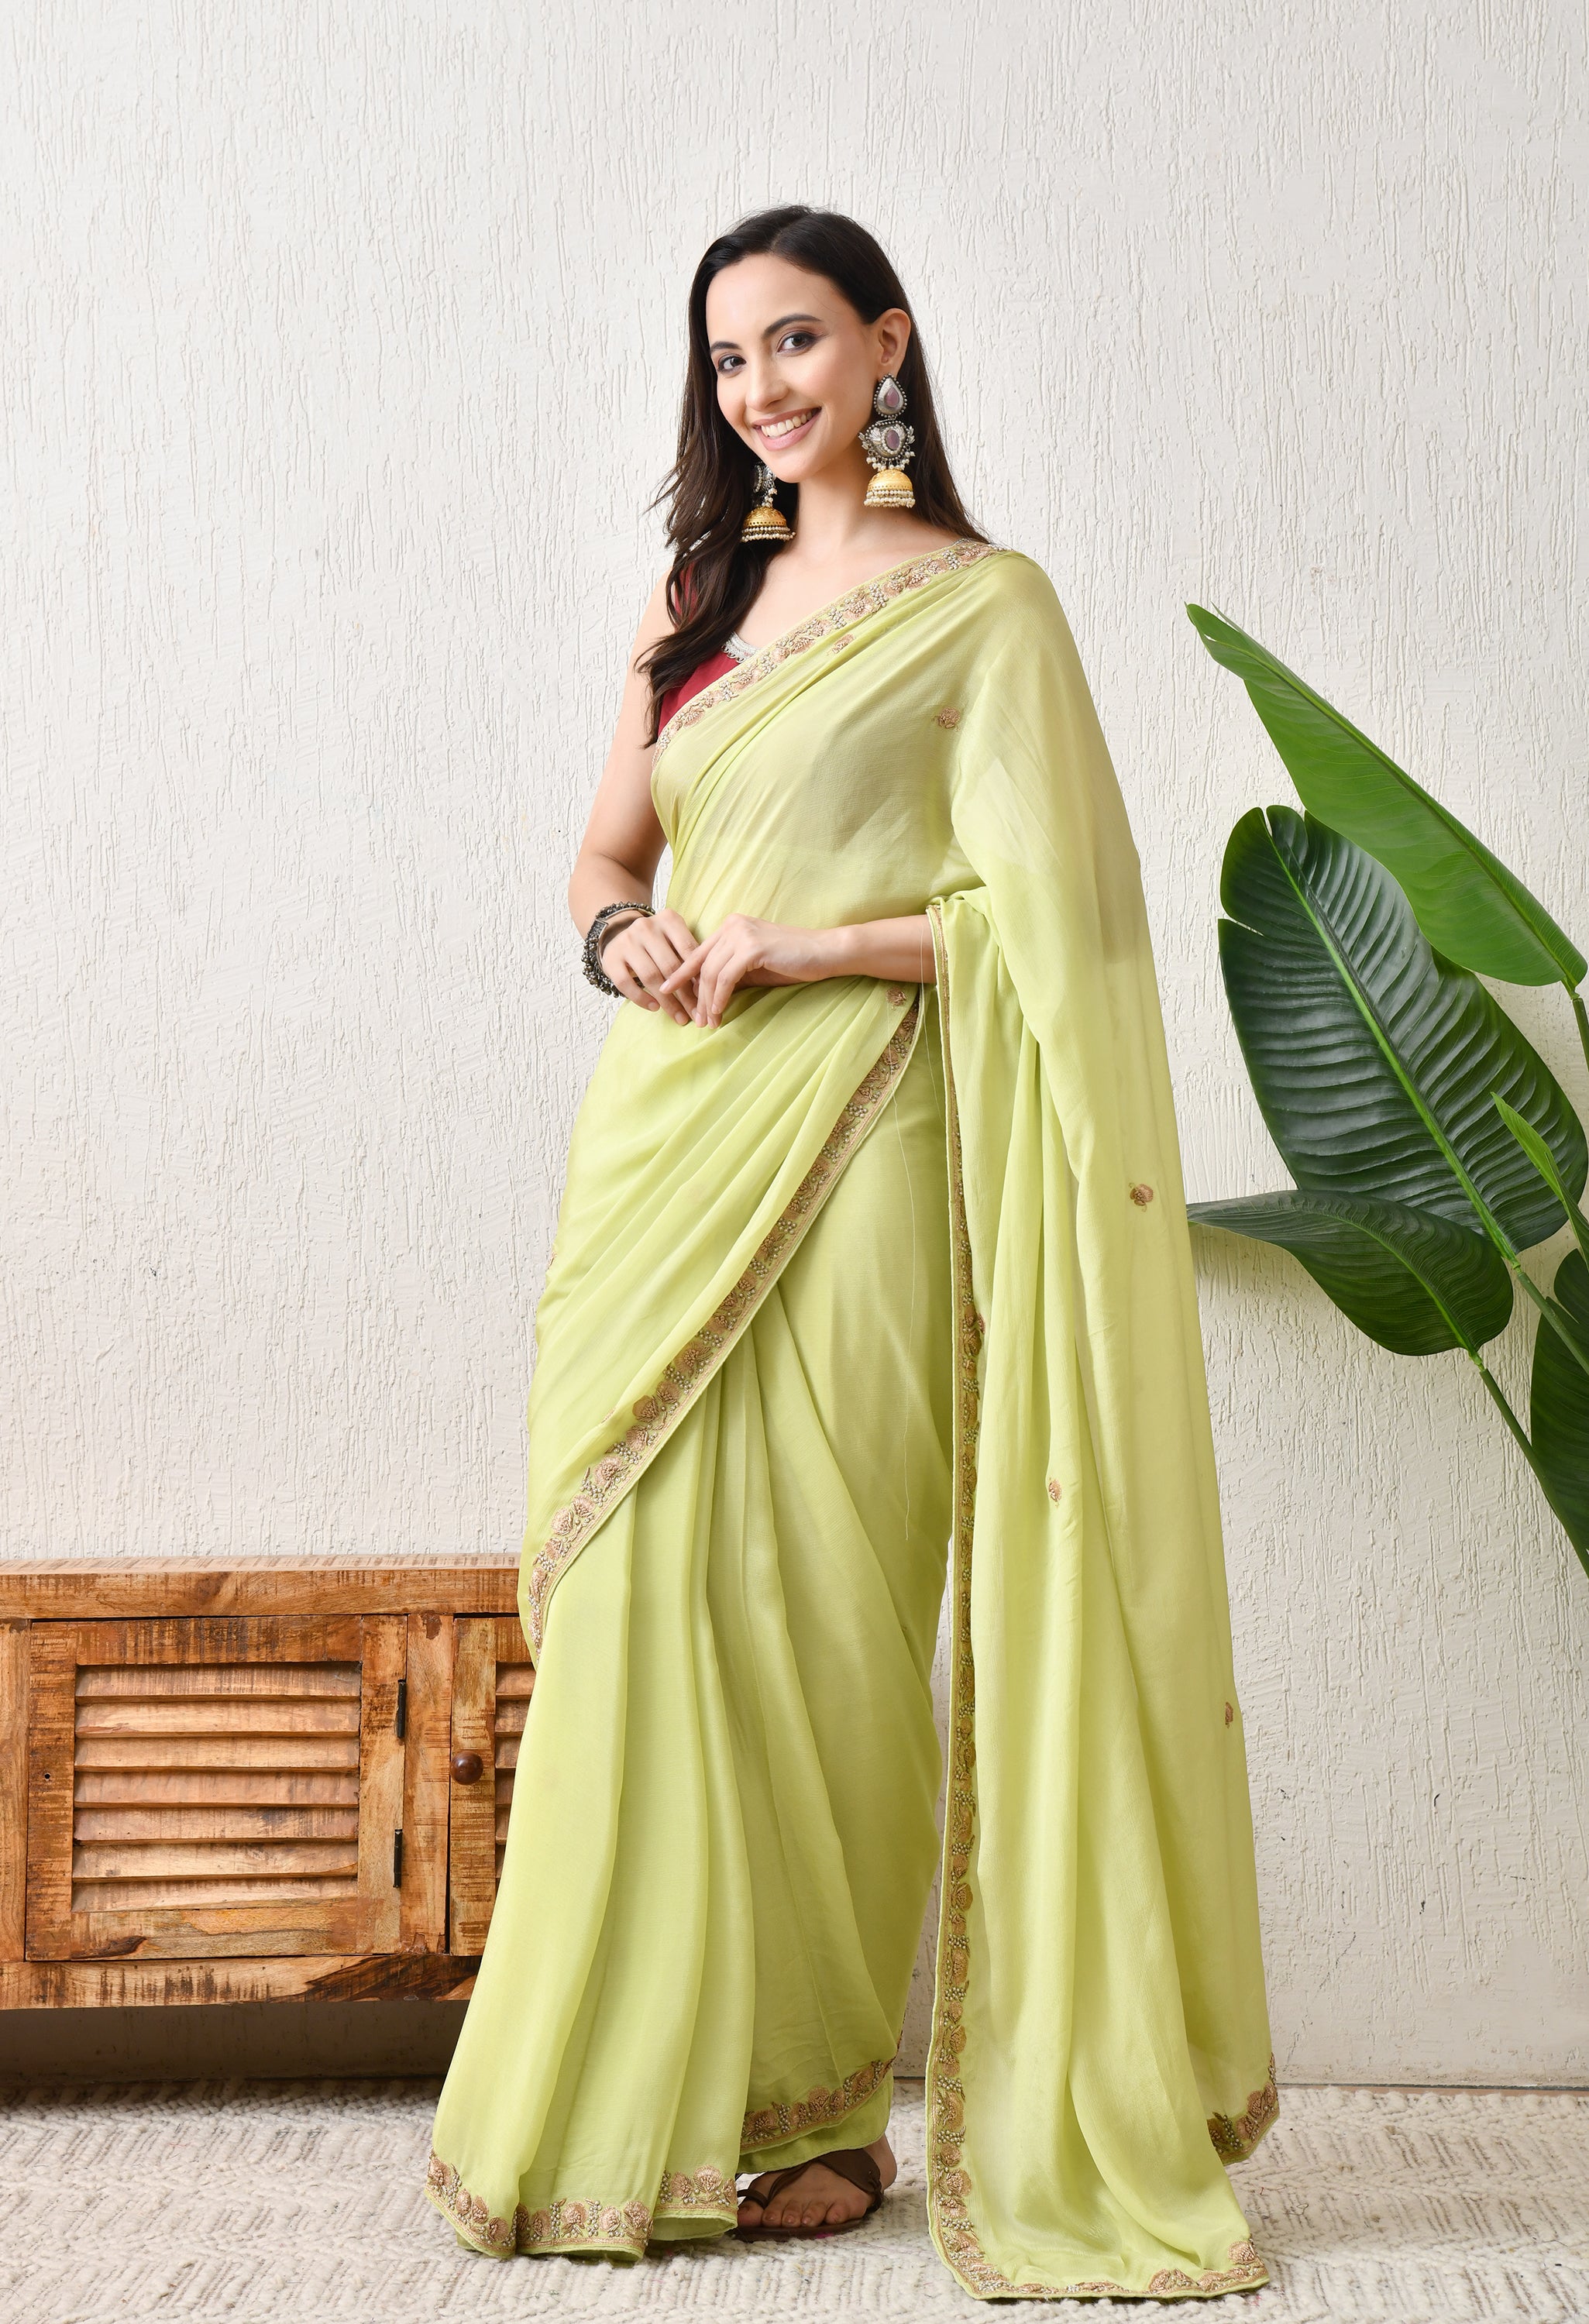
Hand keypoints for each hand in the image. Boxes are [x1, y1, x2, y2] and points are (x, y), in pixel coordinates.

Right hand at [601, 908, 701, 1024]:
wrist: (618, 931)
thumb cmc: (657, 941)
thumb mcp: (675, 938)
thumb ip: (689, 956)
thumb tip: (706, 988)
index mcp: (668, 920)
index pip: (688, 950)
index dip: (699, 977)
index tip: (707, 998)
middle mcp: (646, 927)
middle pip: (670, 966)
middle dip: (686, 995)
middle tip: (696, 1014)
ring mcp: (627, 942)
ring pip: (650, 977)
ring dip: (668, 1002)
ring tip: (680, 1017)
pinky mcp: (611, 958)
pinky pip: (626, 984)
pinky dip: (642, 998)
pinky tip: (655, 1008)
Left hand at [660, 915, 840, 1028]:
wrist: (825, 952)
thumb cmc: (793, 961)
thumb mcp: (754, 966)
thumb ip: (731, 972)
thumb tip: (706, 993)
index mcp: (731, 926)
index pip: (698, 952)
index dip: (682, 974)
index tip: (669, 991)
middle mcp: (732, 925)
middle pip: (702, 964)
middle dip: (695, 994)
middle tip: (695, 1019)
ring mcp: (742, 934)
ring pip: (712, 972)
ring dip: (707, 1001)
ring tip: (708, 1022)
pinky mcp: (753, 947)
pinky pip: (727, 977)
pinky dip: (720, 997)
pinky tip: (719, 1012)